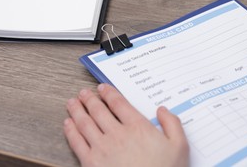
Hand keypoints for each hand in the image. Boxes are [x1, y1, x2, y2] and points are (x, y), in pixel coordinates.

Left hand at [64, 84, 188, 166]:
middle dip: (89, 99)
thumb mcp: (179, 146)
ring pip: (85, 123)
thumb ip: (172, 124)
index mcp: (138, 127)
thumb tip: (163, 110)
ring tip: (72, 102)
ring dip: (77, 110)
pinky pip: (77, 142)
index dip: (109, 93)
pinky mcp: (91, 163)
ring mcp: (102, 149)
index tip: (102, 88)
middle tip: (84, 92)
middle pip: (98, 110)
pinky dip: (70, 131)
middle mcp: (117, 134)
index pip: (119, 103)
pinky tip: (68, 124)